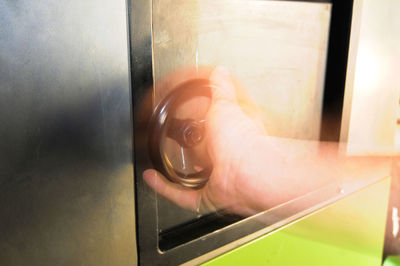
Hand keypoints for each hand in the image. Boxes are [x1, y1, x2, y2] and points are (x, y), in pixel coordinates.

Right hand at [143, 67, 267, 215]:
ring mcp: (215, 176)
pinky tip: (152, 177)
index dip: (198, 114)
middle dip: (186, 143)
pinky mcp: (206, 194)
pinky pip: (181, 193)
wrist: (248, 173)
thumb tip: (220, 72)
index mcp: (230, 133)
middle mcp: (225, 155)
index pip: (212, 121)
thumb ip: (221, 88)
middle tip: (168, 132)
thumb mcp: (226, 105)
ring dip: (175, 165)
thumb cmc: (242, 141)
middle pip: (201, 148)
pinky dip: (165, 187)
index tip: (183, 109)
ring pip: (192, 172)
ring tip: (159, 153)